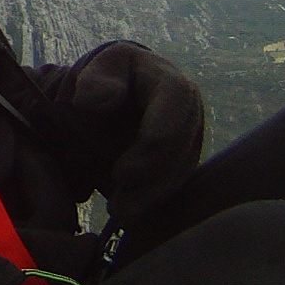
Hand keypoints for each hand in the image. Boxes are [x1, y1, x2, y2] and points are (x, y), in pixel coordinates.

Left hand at [69, 41, 205, 220]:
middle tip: (119, 207)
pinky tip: (131, 216)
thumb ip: (95, 82)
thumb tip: (94, 103)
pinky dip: (154, 201)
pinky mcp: (183, 160)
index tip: (120, 173)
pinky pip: (175, 184)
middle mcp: (190, 114)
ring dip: (152, 199)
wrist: (116, 92)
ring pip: (181, 174)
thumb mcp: (98, 69)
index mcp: (172, 86)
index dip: (151, 148)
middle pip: (180, 152)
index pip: (172, 117)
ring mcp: (191, 139)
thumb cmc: (106, 78)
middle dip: (151, 183)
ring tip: (121, 216)